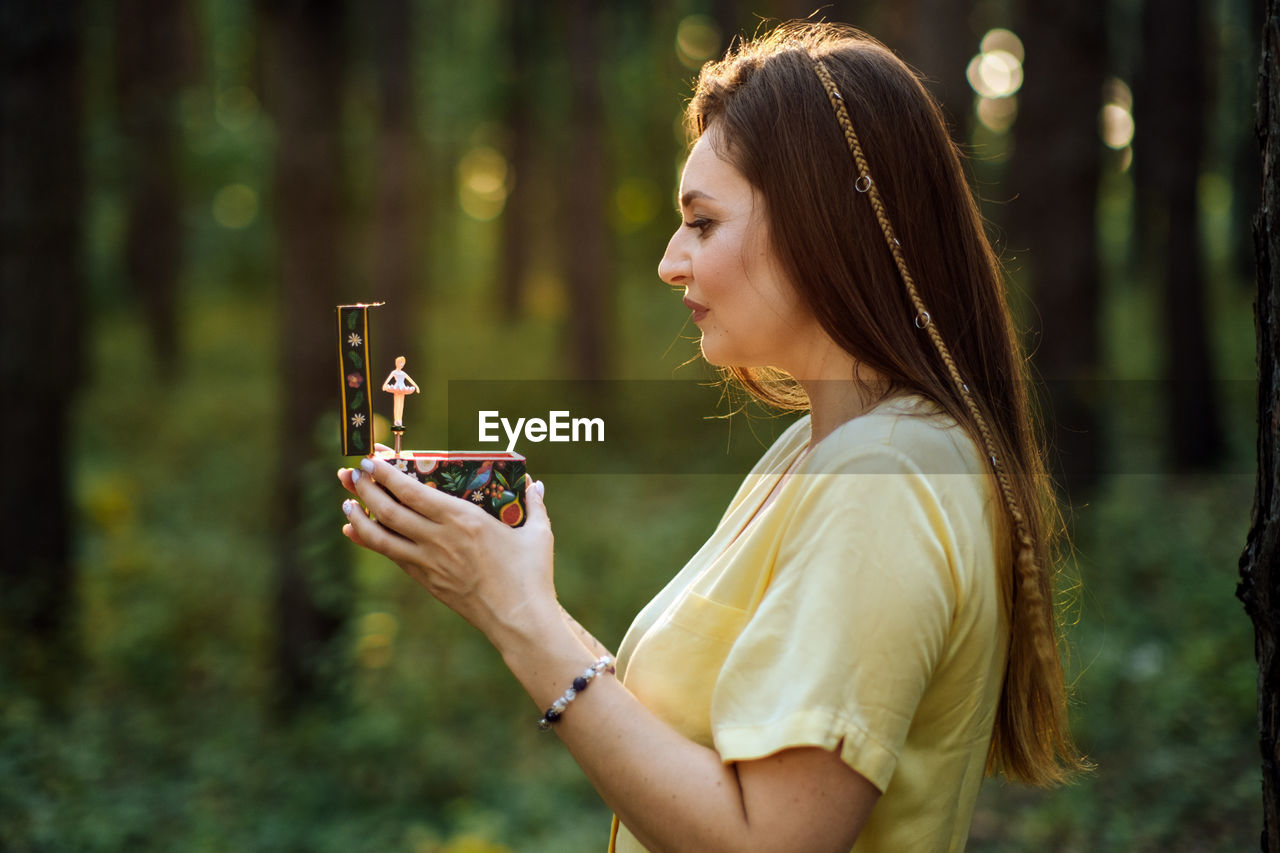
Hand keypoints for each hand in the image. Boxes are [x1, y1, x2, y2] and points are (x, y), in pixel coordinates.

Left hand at [338, 458, 556, 648]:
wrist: (518, 620)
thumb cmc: (532, 575)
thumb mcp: (538, 534)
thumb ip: (535, 504)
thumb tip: (535, 484)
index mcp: (464, 519)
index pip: (413, 491)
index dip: (387, 473)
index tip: (372, 459)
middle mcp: (439, 538)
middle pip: (389, 509)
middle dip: (365, 487)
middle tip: (352, 472)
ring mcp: (429, 562)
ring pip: (381, 535)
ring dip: (359, 515)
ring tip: (346, 500)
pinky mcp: (426, 581)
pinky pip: (390, 556)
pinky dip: (369, 541)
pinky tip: (356, 531)